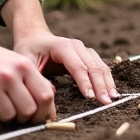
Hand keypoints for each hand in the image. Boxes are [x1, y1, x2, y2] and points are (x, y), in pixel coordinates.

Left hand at [0, 0, 117, 105]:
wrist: (34, 37)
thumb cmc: (28, 50)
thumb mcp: (27, 62)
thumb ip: (37, 77)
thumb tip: (51, 95)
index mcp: (62, 46)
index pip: (77, 66)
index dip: (85, 82)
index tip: (90, 98)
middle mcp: (76, 45)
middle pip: (92, 66)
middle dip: (100, 85)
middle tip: (105, 102)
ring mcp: (84, 49)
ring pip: (100, 65)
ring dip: (107, 82)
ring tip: (112, 98)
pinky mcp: (87, 55)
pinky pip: (100, 66)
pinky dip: (107, 78)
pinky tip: (111, 90)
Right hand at [0, 1, 55, 123]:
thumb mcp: (17, 63)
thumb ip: (35, 83)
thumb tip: (51, 111)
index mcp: (24, 65)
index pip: (45, 96)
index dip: (44, 112)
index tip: (38, 117)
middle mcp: (9, 74)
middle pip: (28, 111)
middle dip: (24, 118)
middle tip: (17, 114)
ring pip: (8, 116)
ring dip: (5, 115)